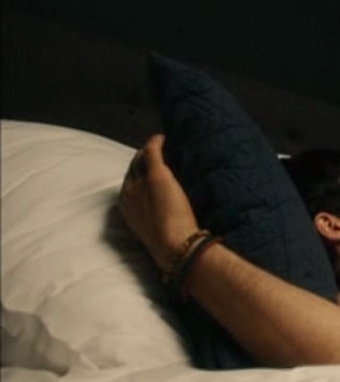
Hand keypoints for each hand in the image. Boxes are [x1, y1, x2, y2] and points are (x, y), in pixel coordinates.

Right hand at [119, 134, 201, 267]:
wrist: (173, 243)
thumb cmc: (167, 242)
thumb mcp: (149, 230)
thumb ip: (148, 218)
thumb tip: (157, 217)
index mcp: (125, 208)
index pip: (127, 183)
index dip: (136, 175)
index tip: (144, 171)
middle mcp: (128, 193)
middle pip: (132, 170)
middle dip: (139, 162)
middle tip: (150, 155)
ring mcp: (141, 183)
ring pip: (140, 160)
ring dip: (147, 152)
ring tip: (154, 148)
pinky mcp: (156, 176)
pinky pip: (151, 152)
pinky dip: (155, 143)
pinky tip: (161, 137)